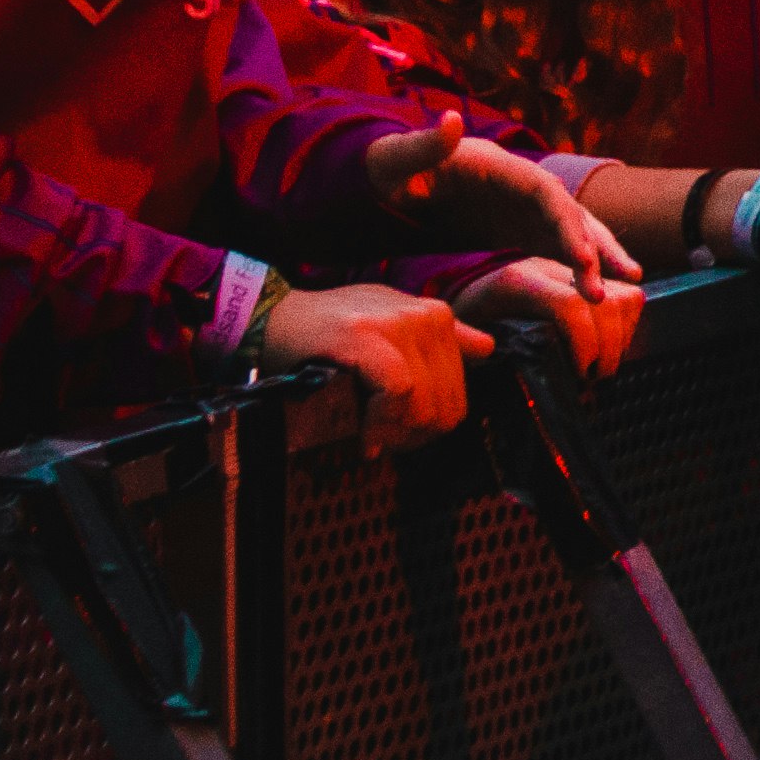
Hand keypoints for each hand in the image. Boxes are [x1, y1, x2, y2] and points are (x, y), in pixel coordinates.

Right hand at [263, 281, 487, 455]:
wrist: (273, 318)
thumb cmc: (331, 330)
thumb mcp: (391, 322)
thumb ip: (439, 338)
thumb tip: (486, 349)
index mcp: (438, 317)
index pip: (458, 394)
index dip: (430, 426)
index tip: (399, 437)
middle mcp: (427, 317)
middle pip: (446, 404)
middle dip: (413, 434)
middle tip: (380, 442)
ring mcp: (400, 324)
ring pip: (425, 403)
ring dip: (395, 433)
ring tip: (369, 437)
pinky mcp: (369, 337)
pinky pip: (398, 392)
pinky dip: (380, 420)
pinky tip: (362, 432)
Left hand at [363, 111, 642, 295]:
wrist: (386, 184)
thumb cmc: (386, 170)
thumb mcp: (395, 160)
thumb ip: (422, 146)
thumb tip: (447, 120)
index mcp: (498, 167)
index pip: (545, 193)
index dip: (566, 222)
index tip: (581, 257)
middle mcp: (520, 185)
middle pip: (570, 212)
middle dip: (597, 243)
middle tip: (623, 278)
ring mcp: (521, 209)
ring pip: (572, 230)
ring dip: (599, 255)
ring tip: (630, 284)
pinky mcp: (517, 230)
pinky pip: (556, 248)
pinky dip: (579, 266)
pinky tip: (596, 290)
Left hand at [460, 253, 646, 382]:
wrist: (466, 295)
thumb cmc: (461, 320)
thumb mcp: (459, 332)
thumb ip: (472, 344)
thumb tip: (496, 359)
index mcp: (517, 282)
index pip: (570, 305)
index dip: (586, 342)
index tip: (581, 374)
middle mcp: (550, 269)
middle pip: (606, 300)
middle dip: (610, 346)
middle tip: (596, 378)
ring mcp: (572, 272)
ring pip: (623, 294)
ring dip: (623, 335)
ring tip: (604, 366)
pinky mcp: (585, 281)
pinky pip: (624, 294)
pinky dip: (626, 324)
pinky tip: (609, 348)